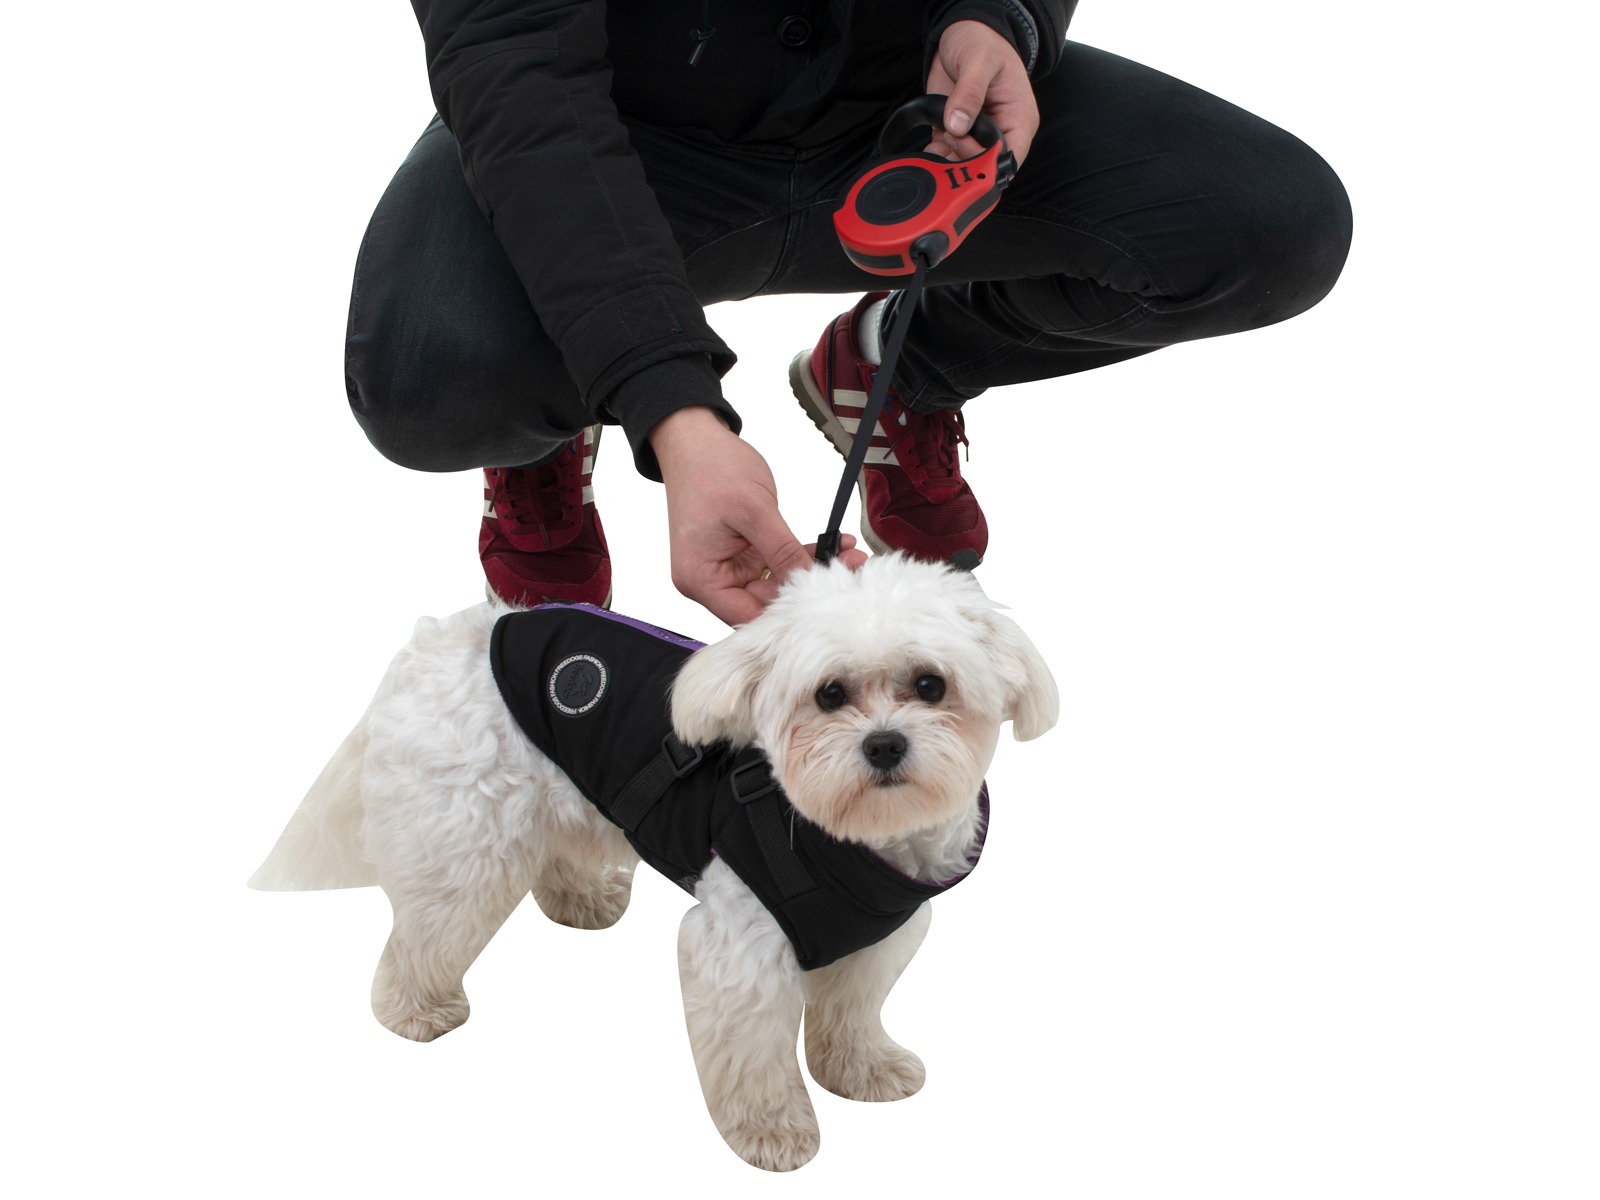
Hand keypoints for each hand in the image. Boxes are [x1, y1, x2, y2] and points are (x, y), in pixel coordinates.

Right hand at [650, 407, 867, 625]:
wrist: (695, 439)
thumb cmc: (709, 467)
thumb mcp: (753, 510)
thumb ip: (782, 551)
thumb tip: (808, 583)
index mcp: (700, 578)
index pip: (746, 617)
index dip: (785, 614)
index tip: (823, 603)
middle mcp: (709, 579)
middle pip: (762, 604)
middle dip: (804, 592)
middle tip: (845, 577)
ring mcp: (726, 566)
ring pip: (774, 584)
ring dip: (808, 572)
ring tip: (847, 559)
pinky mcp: (741, 553)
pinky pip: (775, 564)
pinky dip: (800, 556)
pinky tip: (831, 546)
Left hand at [925, 19, 1038, 165]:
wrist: (961, 33)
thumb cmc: (982, 42)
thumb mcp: (979, 61)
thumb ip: (969, 93)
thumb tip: (958, 124)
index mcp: (1019, 118)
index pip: (1012, 156)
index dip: (991, 164)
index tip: (968, 150)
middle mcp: (1001, 130)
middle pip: (988, 166)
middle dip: (967, 162)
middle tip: (951, 138)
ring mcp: (978, 134)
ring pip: (966, 167)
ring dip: (950, 163)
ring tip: (940, 142)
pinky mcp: (957, 133)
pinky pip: (948, 156)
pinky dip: (938, 158)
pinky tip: (932, 148)